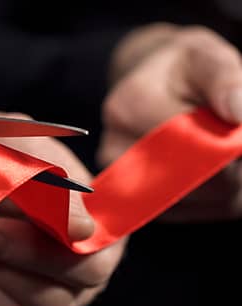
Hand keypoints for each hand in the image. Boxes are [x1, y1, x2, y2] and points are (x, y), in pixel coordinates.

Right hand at [101, 24, 241, 221]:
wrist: (152, 89)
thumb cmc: (182, 71)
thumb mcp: (204, 56)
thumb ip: (224, 77)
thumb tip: (239, 112)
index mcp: (127, 107)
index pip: (185, 141)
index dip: (228, 144)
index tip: (241, 136)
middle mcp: (114, 150)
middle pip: (189, 180)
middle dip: (231, 166)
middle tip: (238, 145)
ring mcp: (123, 183)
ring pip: (197, 202)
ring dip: (230, 184)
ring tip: (229, 154)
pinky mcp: (140, 205)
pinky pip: (194, 213)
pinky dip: (219, 198)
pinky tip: (219, 171)